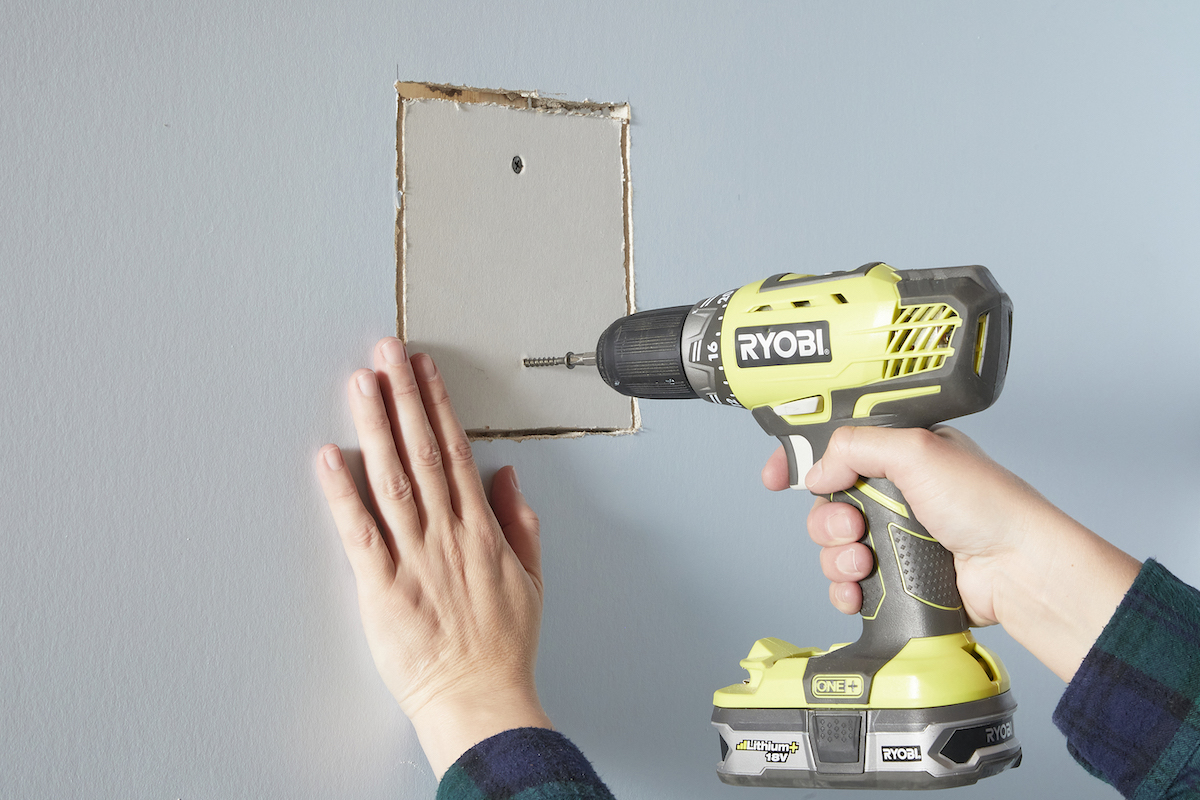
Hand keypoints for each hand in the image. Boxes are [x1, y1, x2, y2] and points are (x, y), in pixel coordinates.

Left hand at [316, 337, 550, 776]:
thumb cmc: (503, 645)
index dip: (437, 406)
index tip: (424, 370)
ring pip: (392, 478)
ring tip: (362, 384)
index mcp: (481, 528)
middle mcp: (446, 532)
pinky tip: (328, 458)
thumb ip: (521, 522)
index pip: (456, 451)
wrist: (480, 697)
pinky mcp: (381, 586)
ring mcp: (413, 556)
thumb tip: (507, 476)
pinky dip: (342, 493)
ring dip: (376, 426)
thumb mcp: (530, 578)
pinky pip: (358, 531)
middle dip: (404, 396)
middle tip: (387, 352)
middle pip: (422, 451)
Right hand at [762, 425, 1140, 680]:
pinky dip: (845, 589)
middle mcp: (898, 494)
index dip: (801, 460)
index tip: (776, 477)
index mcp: (902, 454)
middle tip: (853, 528)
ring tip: (863, 561)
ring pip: (834, 546)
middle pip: (827, 503)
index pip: (837, 448)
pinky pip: (849, 584)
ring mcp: (898, 538)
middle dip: (827, 519)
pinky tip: (859, 590)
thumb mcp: (917, 450)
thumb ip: (856, 447)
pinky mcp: (899, 578)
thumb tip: (817, 470)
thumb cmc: (989, 506)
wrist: (1018, 571)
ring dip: (836, 556)